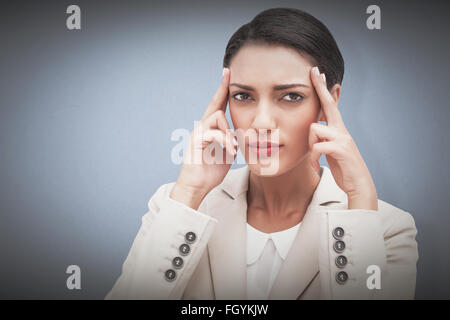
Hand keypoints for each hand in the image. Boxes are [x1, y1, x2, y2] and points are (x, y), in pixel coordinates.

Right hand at [170, 68, 237, 209]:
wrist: (197, 186)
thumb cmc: (210, 171)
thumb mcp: (226, 154)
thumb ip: (231, 141)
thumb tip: (239, 136)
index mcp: (211, 129)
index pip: (218, 106)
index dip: (223, 91)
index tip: (229, 74)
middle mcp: (202, 128)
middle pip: (215, 106)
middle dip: (222, 89)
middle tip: (228, 74)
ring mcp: (198, 133)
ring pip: (216, 118)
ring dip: (229, 132)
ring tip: (233, 149)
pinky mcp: (196, 142)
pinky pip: (213, 133)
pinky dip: (224, 142)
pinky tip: (229, 152)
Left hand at [308, 66, 377, 209]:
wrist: (357, 185)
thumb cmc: (343, 168)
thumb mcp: (331, 150)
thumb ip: (324, 139)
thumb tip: (315, 130)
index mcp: (338, 130)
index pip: (330, 105)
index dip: (323, 89)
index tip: (317, 73)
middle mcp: (341, 130)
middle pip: (329, 104)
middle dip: (320, 87)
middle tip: (314, 71)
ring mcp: (343, 138)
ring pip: (314, 129)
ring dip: (309, 145)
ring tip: (315, 159)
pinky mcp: (341, 149)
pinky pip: (318, 146)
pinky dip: (313, 157)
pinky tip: (316, 166)